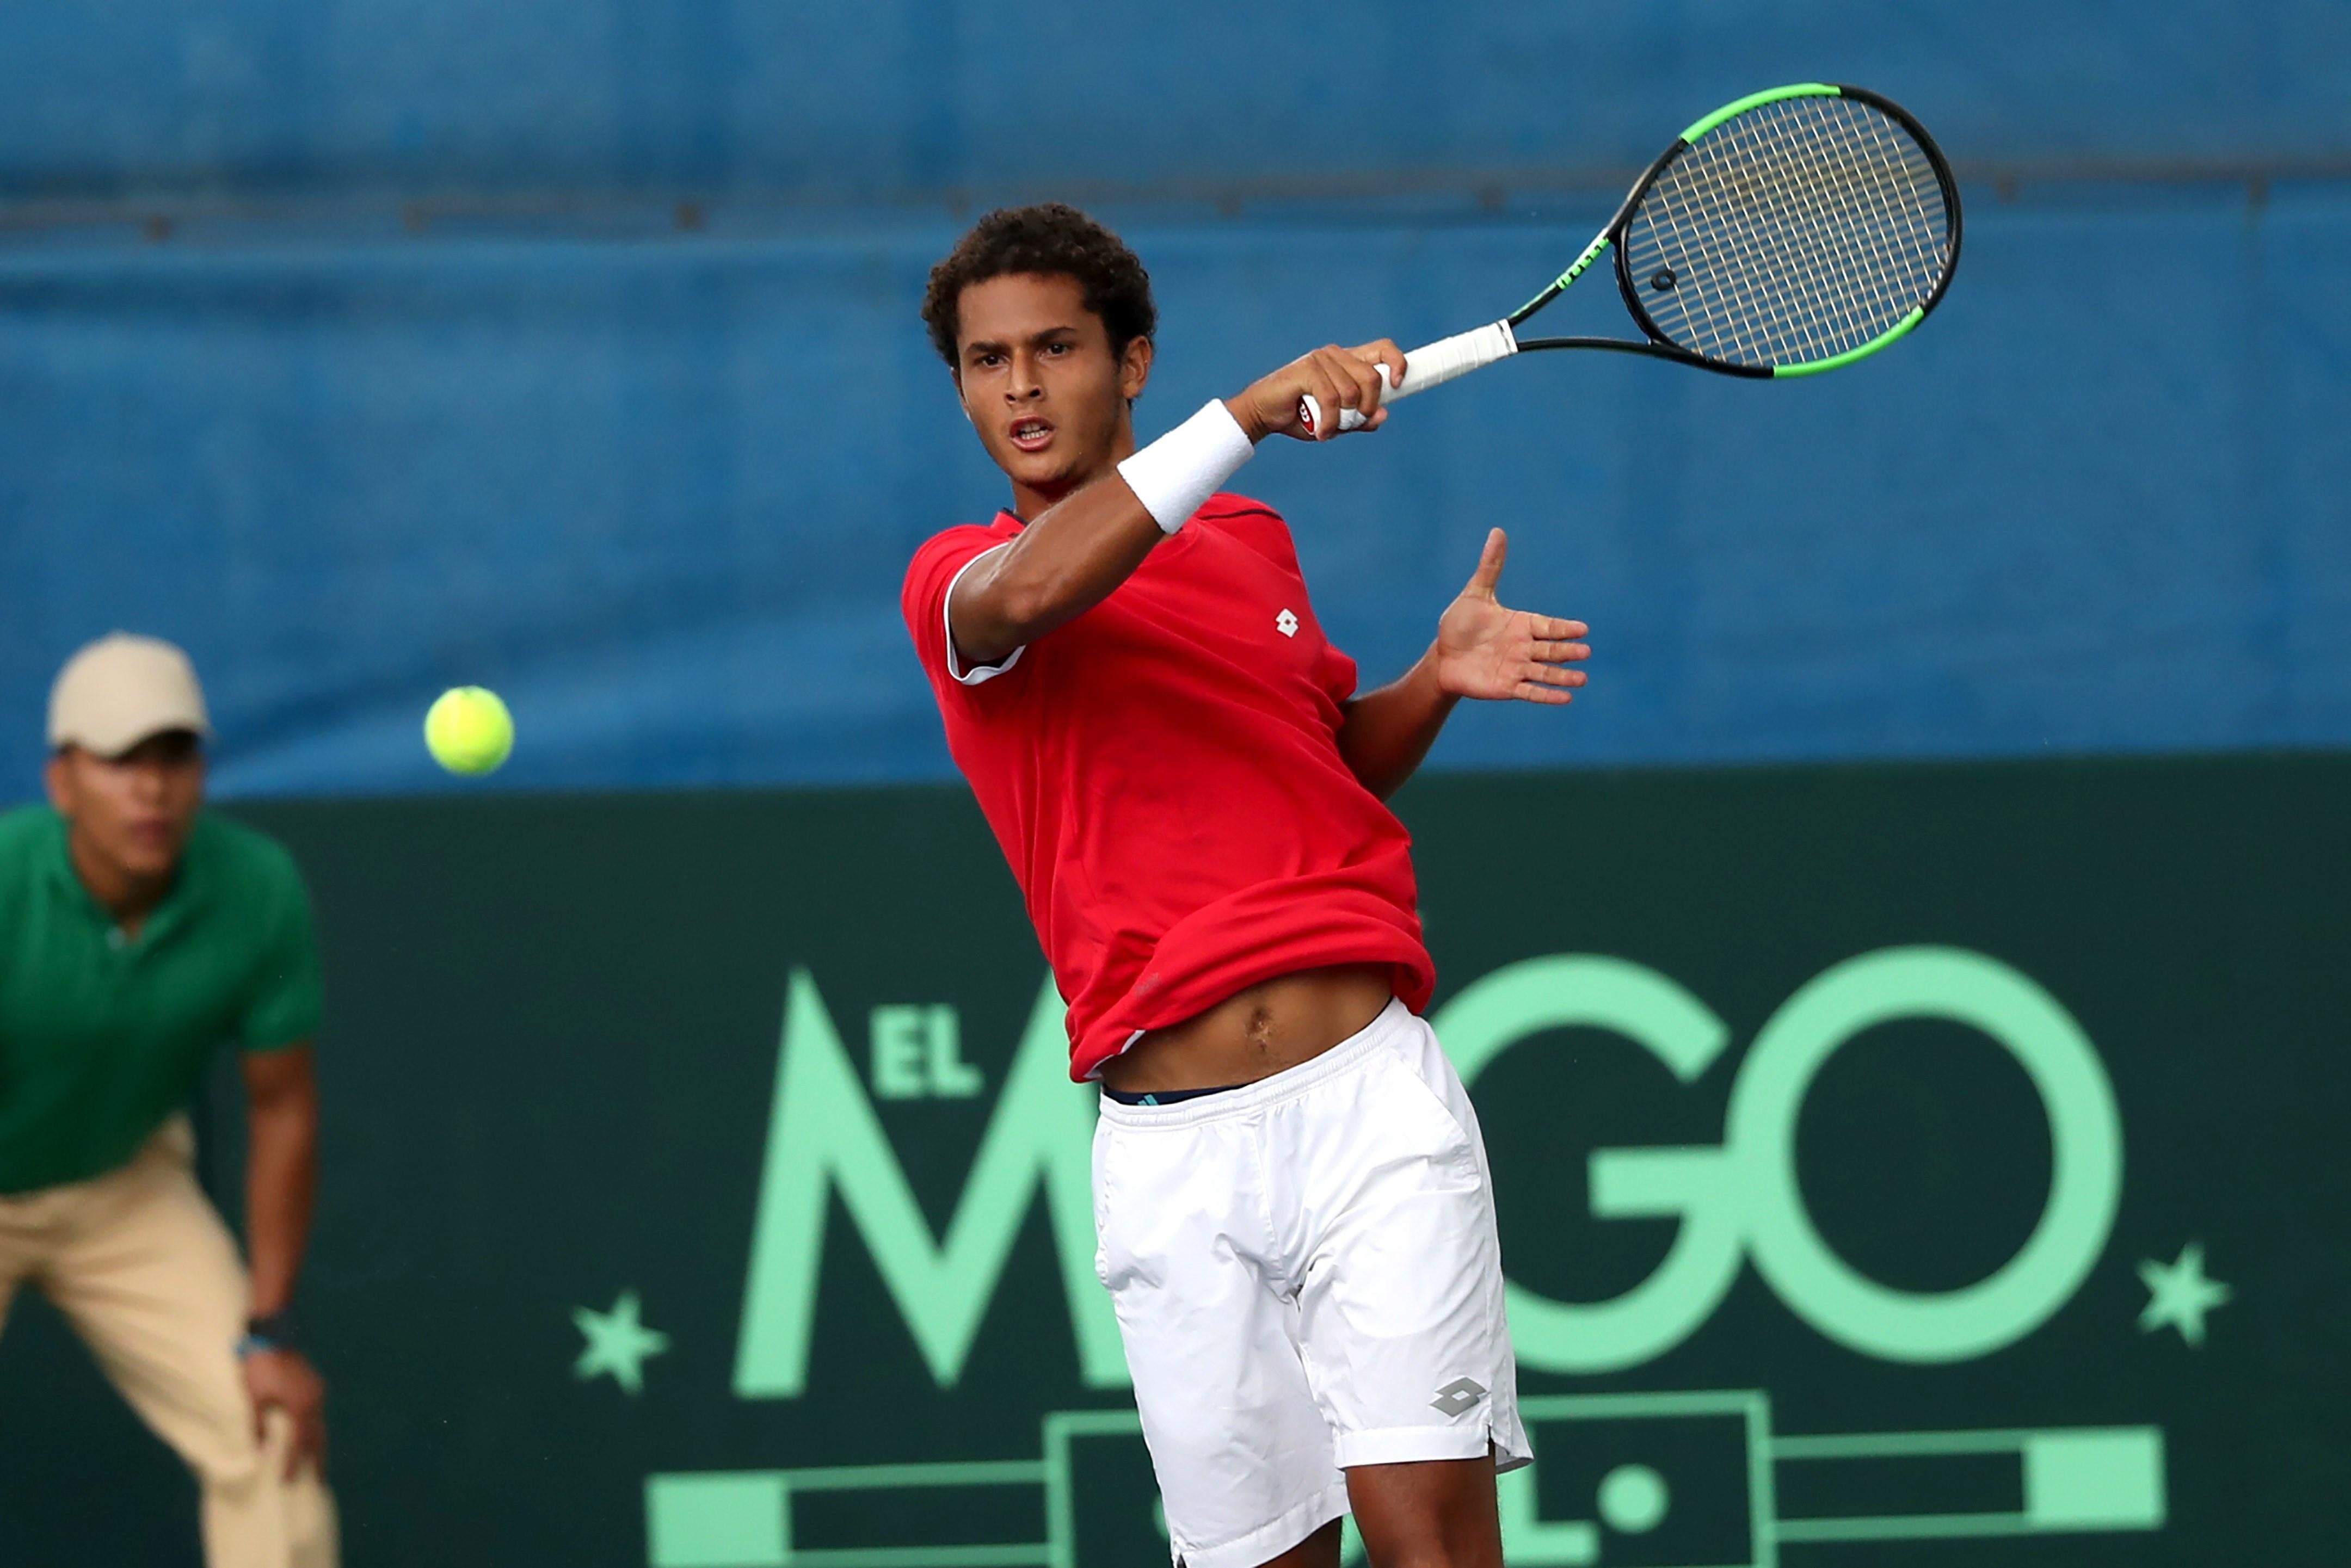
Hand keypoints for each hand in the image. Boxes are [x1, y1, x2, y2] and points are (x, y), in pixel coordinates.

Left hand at [242, 1346, 326, 1479]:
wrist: (273, 1335)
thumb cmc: (260, 1368)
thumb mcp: (254, 1398)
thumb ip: (258, 1425)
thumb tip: (261, 1449)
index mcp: (300, 1408)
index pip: (299, 1444)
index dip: (293, 1464)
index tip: (288, 1482)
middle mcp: (314, 1402)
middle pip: (319, 1437)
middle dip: (319, 1460)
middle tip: (321, 1481)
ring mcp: (317, 1391)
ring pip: (320, 1424)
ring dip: (318, 1444)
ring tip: (317, 1462)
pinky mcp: (314, 1384)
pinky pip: (317, 1413)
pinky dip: (314, 1428)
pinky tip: (309, 1433)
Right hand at [1227, 340, 1405, 442]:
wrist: (1263, 415)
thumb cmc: (1299, 415)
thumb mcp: (1336, 422)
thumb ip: (1359, 420)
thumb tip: (1383, 416)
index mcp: (1348, 361)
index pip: (1383, 349)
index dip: (1397, 363)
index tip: (1398, 384)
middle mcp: (1336, 355)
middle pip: (1372, 377)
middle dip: (1366, 408)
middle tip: (1350, 423)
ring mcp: (1321, 360)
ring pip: (1352, 392)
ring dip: (1343, 420)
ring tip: (1328, 428)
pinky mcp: (1307, 369)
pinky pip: (1332, 399)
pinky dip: (1329, 423)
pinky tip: (1320, 431)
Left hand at [1434, 529, 1589, 702]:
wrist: (1442, 658)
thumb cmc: (1460, 625)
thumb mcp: (1475, 594)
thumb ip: (1490, 567)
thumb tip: (1498, 531)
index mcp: (1521, 625)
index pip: (1548, 626)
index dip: (1563, 628)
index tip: (1582, 629)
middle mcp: (1523, 647)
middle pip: (1550, 650)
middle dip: (1567, 652)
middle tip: (1585, 651)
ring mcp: (1517, 668)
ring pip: (1545, 673)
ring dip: (1563, 677)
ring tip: (1582, 680)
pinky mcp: (1507, 687)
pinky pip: (1530, 692)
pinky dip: (1547, 695)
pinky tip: (1565, 698)